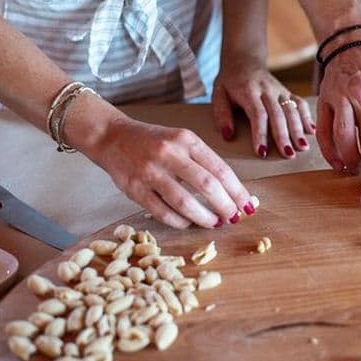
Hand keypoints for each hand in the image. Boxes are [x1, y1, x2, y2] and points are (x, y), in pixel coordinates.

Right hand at [83, 116, 252, 228]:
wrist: (112, 137)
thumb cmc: (154, 142)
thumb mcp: (182, 141)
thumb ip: (204, 162)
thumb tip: (231, 192)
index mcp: (186, 140)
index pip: (220, 169)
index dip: (237, 191)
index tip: (247, 205)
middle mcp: (169, 154)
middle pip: (207, 186)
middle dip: (226, 206)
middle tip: (234, 217)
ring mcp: (150, 172)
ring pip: (185, 202)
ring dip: (204, 217)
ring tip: (215, 223)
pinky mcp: (134, 189)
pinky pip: (162, 212)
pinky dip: (179, 221)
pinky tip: (189, 222)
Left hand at [212, 58, 314, 158]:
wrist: (244, 60)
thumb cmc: (229, 82)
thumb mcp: (218, 94)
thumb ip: (222, 114)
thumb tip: (228, 135)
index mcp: (248, 91)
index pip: (257, 114)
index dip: (260, 134)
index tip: (262, 152)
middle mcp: (267, 90)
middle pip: (278, 114)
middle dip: (284, 136)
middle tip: (288, 154)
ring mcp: (279, 90)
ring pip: (291, 110)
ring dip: (298, 129)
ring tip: (302, 147)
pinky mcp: (287, 91)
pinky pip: (300, 103)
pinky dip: (307, 116)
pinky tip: (311, 131)